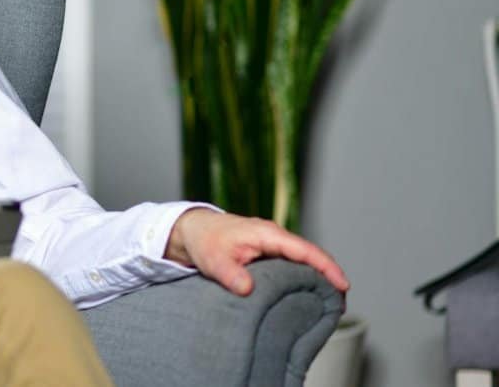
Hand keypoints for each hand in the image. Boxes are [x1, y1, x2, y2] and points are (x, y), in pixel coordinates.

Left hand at [164, 208, 349, 296]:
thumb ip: (230, 274)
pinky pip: (294, 264)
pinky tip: (309, 295)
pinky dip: (306, 277)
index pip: (305, 250)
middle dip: (330, 278)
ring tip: (331, 305)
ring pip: (304, 261)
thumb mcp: (214, 260)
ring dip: (319, 279)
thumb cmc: (205, 241)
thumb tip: (247, 289)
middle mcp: (276, 237)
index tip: (342, 285)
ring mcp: (274, 244)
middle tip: (341, 306)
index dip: (326, 267)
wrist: (193, 230)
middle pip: (312, 256)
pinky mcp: (270, 253)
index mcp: (268, 234)